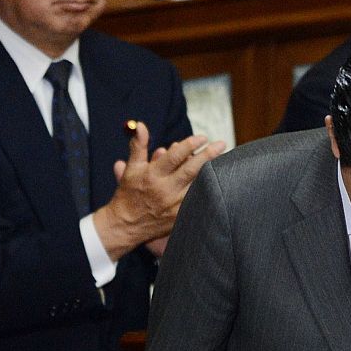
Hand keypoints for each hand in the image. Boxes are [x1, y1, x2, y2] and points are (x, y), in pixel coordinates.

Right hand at [94, 121, 223, 259]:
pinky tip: (218, 182)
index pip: (175, 156)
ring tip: (224, 161)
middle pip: (191, 170)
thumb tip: (140, 125)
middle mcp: (165, 190)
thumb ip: (138, 145)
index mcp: (152, 175)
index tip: (203, 137)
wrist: (125, 225)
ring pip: (197, 186)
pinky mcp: (179, 217)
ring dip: (211, 173)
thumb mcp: (132, 168)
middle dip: (208, 155)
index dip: (190, 144)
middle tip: (222, 144)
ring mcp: (174, 205)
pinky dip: (207, 191)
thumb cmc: (129, 194)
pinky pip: (197, 202)